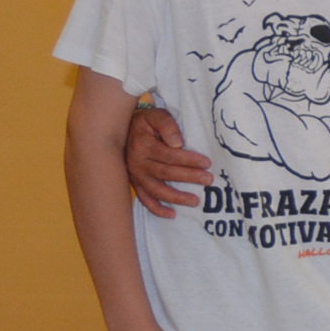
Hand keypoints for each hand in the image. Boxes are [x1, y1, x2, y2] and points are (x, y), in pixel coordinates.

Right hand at [124, 104, 211, 219]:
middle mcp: (137, 163)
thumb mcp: (156, 116)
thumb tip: (178, 143)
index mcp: (144, 145)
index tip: (207, 163)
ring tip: (195, 201)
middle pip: (166, 173)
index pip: (169, 155)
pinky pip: (144, 199)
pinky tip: (172, 214)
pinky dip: (156, 209)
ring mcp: (135, 175)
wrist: (121, 129)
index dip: (188, 160)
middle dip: (189, 177)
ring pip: (156, 189)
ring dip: (175, 197)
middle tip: (208, 180)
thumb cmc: (145, 122)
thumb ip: (167, 126)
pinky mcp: (135, 183)